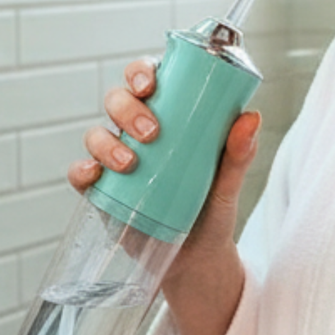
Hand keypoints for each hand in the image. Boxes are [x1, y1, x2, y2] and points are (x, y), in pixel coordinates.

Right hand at [68, 57, 259, 334]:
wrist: (197, 262)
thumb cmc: (211, 211)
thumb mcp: (228, 184)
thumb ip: (238, 154)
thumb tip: (252, 117)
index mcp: (168, 117)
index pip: (147, 80)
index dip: (140, 72)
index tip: (151, 83)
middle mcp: (136, 134)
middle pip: (117, 102)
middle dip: (126, 108)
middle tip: (150, 132)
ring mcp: (116, 162)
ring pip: (96, 134)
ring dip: (107, 142)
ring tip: (131, 163)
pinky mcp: (102, 192)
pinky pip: (81, 174)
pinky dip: (82, 171)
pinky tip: (94, 176)